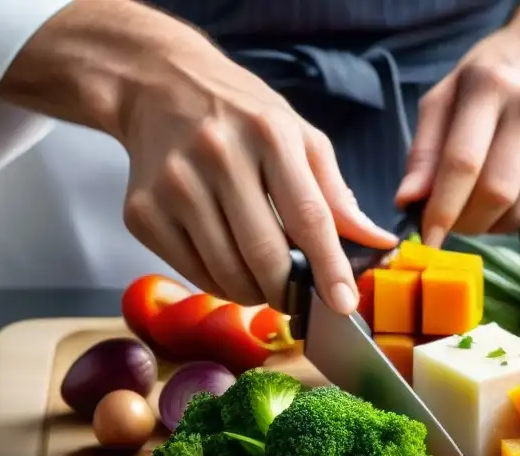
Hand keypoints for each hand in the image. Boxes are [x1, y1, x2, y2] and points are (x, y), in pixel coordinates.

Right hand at [118, 28, 396, 312]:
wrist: (158, 87)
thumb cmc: (240, 115)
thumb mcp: (298, 137)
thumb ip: (336, 193)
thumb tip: (377, 241)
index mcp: (269, 135)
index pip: (308, 217)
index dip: (329, 268)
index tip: (344, 303)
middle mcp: (218, 156)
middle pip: (265, 254)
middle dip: (289, 291)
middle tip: (298, 298)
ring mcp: (174, 185)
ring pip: (226, 272)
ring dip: (254, 293)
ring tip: (263, 281)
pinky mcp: (142, 212)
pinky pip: (192, 272)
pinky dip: (218, 284)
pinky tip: (227, 265)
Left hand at [395, 0, 519, 245]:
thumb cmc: (495, 81)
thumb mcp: (447, 97)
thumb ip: (425, 150)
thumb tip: (408, 201)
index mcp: (492, 85)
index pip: (463, 163)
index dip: (442, 210)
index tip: (428, 241)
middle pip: (499, 195)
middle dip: (470, 224)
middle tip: (459, 224)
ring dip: (501, 228)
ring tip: (492, 210)